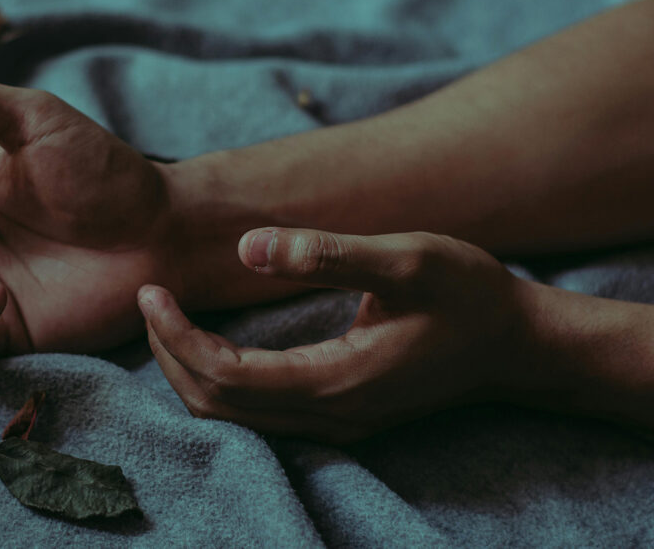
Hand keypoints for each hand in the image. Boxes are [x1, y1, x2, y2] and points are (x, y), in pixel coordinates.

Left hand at [140, 228, 534, 442]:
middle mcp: (330, 415)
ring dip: (190, 371)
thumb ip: (328, 254)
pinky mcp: (340, 416)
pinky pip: (256, 415)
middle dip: (170, 354)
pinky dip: (218, 383)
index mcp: (338, 380)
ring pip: (233, 418)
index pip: (225, 375)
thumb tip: (246, 247)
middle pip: (217, 406)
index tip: (152, 292)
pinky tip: (210, 346)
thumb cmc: (469, 295)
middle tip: (151, 301)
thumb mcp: (408, 260)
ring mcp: (335, 424)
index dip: (177, 337)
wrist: (519, 346)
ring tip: (168, 320)